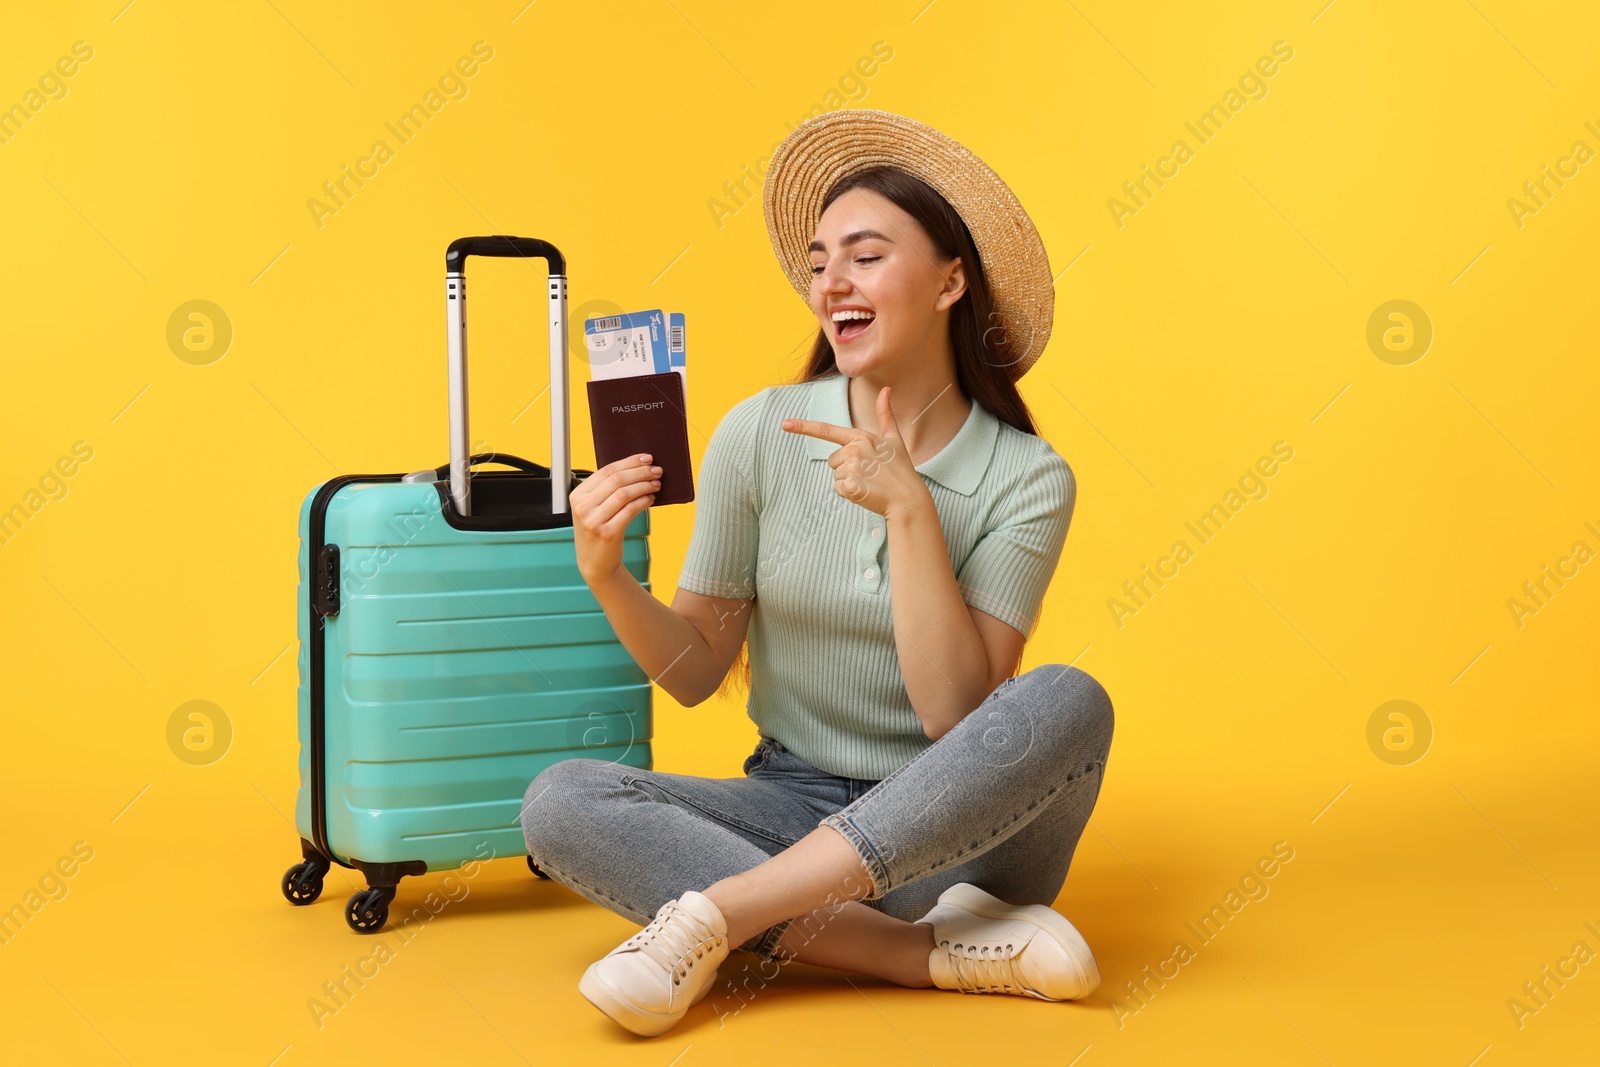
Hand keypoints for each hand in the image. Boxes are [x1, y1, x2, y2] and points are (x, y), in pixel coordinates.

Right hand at [570, 453, 659, 584]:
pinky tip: (651, 498)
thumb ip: (605, 490)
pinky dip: (643, 501)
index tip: (647, 459)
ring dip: (644, 486)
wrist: (595, 563)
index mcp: (577, 496)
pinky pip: (630, 510)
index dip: (629, 462)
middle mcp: (583, 507)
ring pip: (624, 493)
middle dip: (640, 472)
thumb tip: (635, 468)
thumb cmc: (598, 532)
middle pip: (617, 480)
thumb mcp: (593, 509)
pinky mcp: (607, 533)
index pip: (606, 471)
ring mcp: (593, 521)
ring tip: (656, 484)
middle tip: (657, 471)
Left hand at [781, 385, 929, 521]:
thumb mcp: (894, 439)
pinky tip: (866, 492)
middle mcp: (854, 450)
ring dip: (849, 481)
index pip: (827, 430)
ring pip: (836, 475)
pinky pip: (838, 489)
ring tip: (870, 482)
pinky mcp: (850, 487)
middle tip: (870, 473)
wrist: (908, 499)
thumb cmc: (901, 469)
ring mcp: (851, 469)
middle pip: (833, 460)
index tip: (785, 424)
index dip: (804, 427)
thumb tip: (886, 389)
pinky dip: (850, 493)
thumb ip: (885, 414)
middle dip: (846, 467)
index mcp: (861, 437)